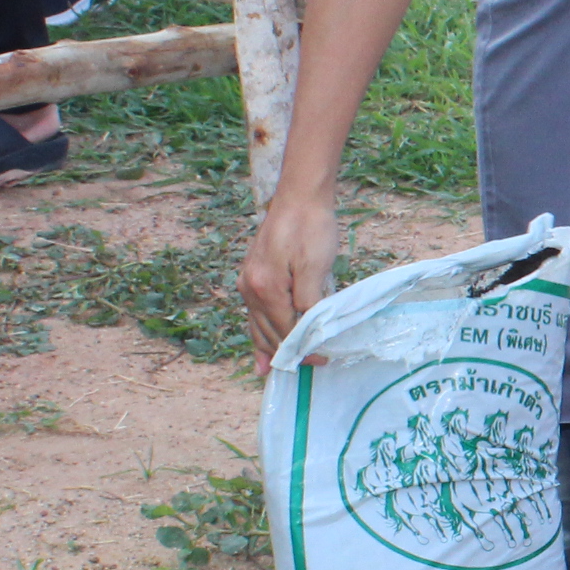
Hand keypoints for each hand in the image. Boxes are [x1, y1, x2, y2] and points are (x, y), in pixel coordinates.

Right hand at [240, 187, 337, 373]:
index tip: (322, 360)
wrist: (298, 197)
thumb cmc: (311, 228)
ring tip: (272, 371)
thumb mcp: (316, 266)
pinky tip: (260, 347)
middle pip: (268, 333)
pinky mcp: (252, 276)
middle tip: (309, 368)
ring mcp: (247, 283)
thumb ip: (310, 301)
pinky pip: (254, 312)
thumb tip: (309, 330)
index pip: (286, 332)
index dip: (304, 349)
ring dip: (268, 348)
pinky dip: (259, 331)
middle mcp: (250, 289)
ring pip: (257, 325)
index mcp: (267, 289)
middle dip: (287, 353)